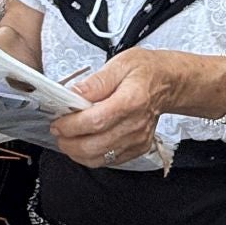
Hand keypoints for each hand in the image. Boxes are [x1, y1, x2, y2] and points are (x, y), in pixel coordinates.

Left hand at [50, 48, 180, 168]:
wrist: (167, 83)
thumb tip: (72, 94)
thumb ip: (95, 82)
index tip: (58, 121)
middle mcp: (136, 124)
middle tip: (58, 131)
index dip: (71, 125)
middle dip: (69, 142)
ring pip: (99, 158)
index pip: (96, 121)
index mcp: (131, 100)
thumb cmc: (144, 72)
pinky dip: (91, 156)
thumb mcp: (119, 63)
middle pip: (95, 145)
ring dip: (77, 152)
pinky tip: (84, 143)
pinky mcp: (137, 149)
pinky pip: (108, 161)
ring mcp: (138, 140)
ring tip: (68, 138)